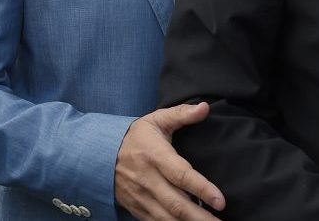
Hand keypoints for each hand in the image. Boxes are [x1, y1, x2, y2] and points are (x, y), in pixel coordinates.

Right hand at [115, 103, 224, 220]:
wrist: (98, 155)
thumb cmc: (135, 136)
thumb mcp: (156, 120)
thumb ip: (181, 114)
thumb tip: (205, 107)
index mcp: (155, 156)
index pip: (181, 175)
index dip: (202, 189)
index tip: (221, 201)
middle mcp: (147, 179)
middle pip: (176, 204)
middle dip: (200, 217)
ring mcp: (141, 197)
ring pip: (167, 218)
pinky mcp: (136, 208)